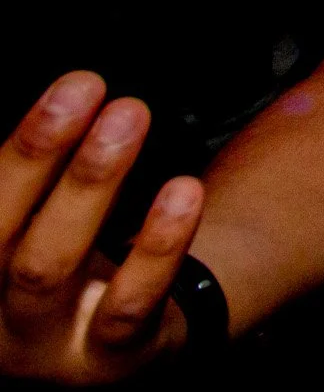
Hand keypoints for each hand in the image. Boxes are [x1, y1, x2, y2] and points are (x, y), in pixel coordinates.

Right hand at [0, 73, 202, 381]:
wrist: (119, 344)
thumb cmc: (65, 256)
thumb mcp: (35, 219)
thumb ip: (35, 172)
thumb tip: (67, 91)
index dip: (16, 149)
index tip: (64, 88)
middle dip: (36, 153)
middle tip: (85, 85)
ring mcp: (43, 344)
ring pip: (50, 265)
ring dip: (89, 183)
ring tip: (129, 114)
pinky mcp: (109, 358)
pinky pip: (131, 303)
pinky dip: (158, 244)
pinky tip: (185, 189)